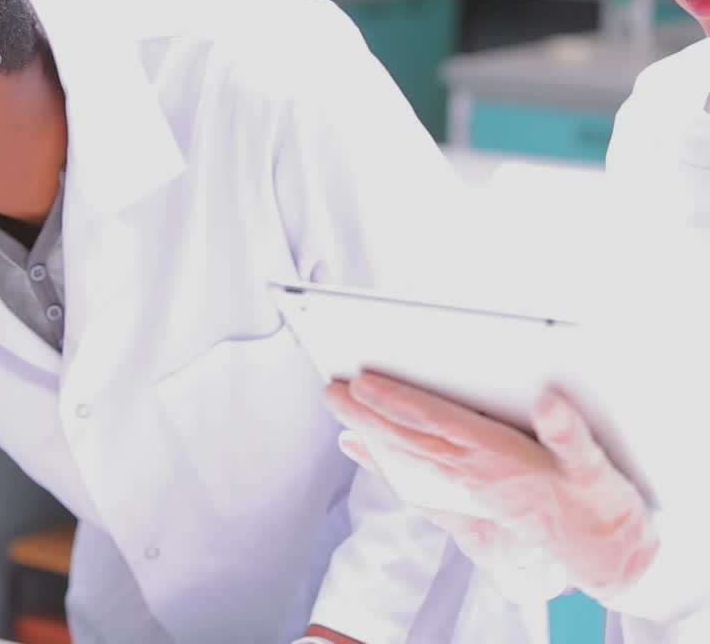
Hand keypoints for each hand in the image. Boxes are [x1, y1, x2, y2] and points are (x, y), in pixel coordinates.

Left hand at [324, 372, 658, 600]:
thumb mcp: (594, 463)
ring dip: (369, 434)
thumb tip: (550, 402)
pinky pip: (412, 483)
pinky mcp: (463, 508)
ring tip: (340, 413)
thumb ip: (570, 433)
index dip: (397, 401)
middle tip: (331, 392)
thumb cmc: (594, 500)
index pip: (435, 423)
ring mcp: (463, 494)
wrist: (599, 549)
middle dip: (366, 414)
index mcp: (495, 459)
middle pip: (406, 439)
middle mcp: (471, 477)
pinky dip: (384, 466)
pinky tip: (363, 451)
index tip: (365, 381)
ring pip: (405, 460)